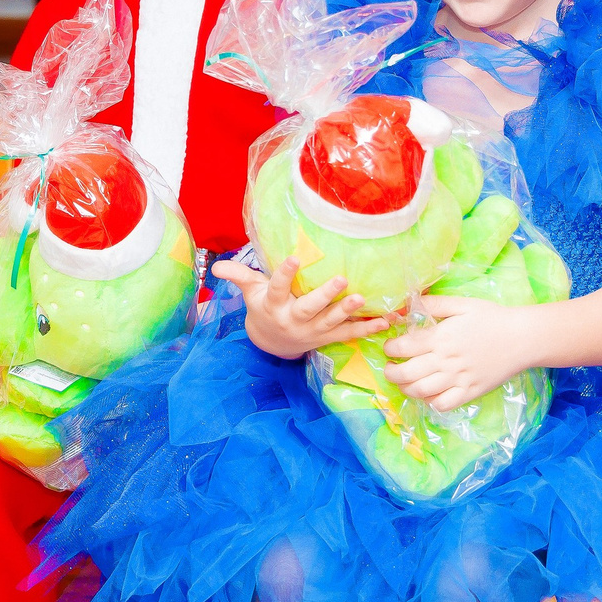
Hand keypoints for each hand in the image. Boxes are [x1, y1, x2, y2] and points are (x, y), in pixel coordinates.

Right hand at [216, 257, 388, 360]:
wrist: (271, 344)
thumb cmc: (263, 308)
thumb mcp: (250, 292)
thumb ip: (239, 276)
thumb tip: (216, 266)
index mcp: (274, 307)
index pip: (278, 289)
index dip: (285, 275)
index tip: (294, 257)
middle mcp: (293, 321)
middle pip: (309, 309)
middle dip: (325, 296)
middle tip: (342, 279)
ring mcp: (311, 332)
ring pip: (330, 323)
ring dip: (348, 312)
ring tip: (362, 298)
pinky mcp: (327, 339)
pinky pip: (348, 335)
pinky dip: (367, 329)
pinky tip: (386, 321)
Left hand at [381, 295, 535, 411]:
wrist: (522, 338)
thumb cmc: (492, 318)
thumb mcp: (462, 304)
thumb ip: (434, 304)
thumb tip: (408, 304)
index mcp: (441, 337)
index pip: (402, 347)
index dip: (390, 348)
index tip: (390, 347)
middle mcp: (446, 360)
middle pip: (406, 373)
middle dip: (390, 373)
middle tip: (390, 368)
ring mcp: (458, 379)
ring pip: (420, 391)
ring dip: (405, 388)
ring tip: (404, 382)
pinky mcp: (470, 393)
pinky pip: (442, 405)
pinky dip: (430, 402)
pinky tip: (429, 393)